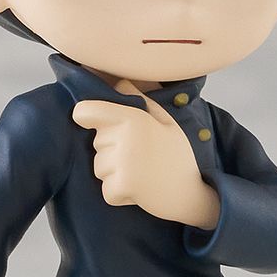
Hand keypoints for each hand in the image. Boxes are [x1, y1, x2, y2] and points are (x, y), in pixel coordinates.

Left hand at [71, 80, 220, 227]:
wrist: (191, 193)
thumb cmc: (178, 156)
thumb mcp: (166, 122)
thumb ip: (141, 101)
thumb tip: (120, 82)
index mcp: (133, 117)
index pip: (86, 111)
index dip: (84, 116)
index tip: (88, 121)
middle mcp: (125, 137)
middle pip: (97, 143)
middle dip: (112, 152)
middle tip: (140, 157)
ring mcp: (123, 162)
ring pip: (99, 168)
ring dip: (115, 174)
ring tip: (141, 174)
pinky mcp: (122, 186)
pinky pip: (106, 190)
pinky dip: (119, 195)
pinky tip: (139, 190)